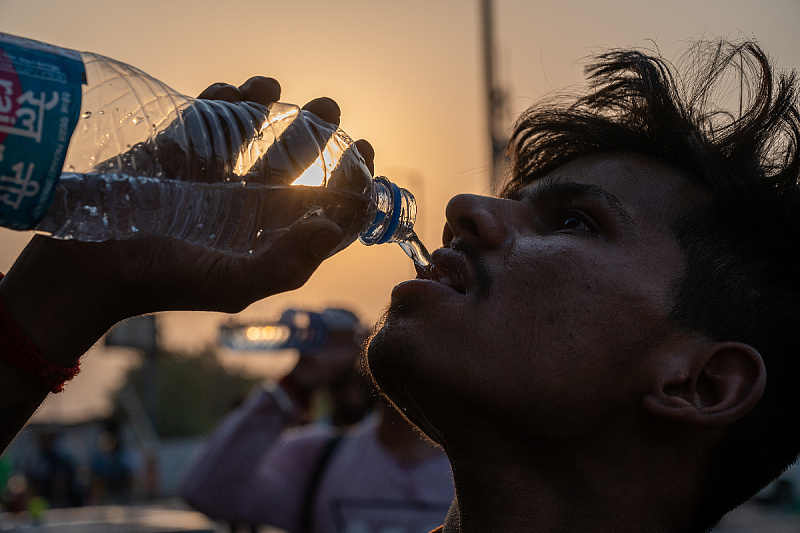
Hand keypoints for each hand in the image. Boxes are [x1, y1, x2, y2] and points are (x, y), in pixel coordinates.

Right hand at [0, 77, 374, 366]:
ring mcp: (212, 179)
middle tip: (332, 107)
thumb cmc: (163, 281)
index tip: (363, 155)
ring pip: (253, 138)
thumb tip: (331, 226)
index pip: (319, 210)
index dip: (346, 186)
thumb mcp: (232, 283)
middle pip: (293, 168)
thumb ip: (287, 263)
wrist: (88, 267)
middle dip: (317, 138)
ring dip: (272, 112)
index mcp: (267, 240)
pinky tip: (239, 90)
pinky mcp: (177, 154)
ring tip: (282, 89)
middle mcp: (245, 209)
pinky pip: (209, 122)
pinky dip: (225, 103)